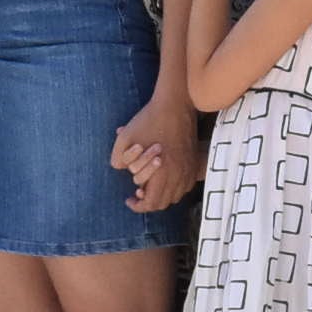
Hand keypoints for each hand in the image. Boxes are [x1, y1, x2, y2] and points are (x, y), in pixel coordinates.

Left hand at [113, 87, 201, 213]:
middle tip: (138, 195)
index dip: (137, 206)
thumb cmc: (149, 120)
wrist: (175, 104)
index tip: (129, 200)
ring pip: (176, 196)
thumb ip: (117, 159)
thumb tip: (121, 170)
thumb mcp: (124, 139)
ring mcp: (188, 169)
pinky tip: (165, 179)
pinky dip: (175, 188)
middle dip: (149, 203)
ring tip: (151, 187)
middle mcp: (178, 175)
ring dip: (162, 196)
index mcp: (161, 172)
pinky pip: (185, 186)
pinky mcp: (193, 162)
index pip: (150, 203)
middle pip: (163, 203)